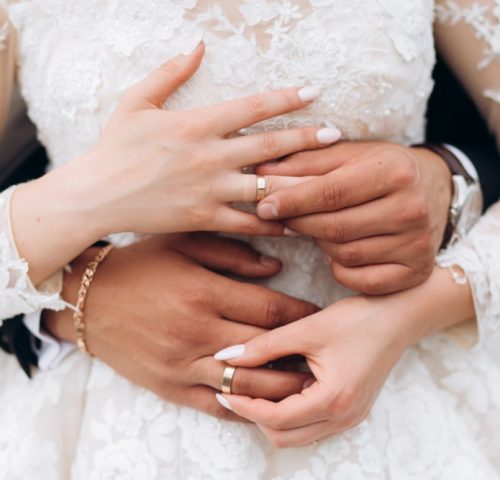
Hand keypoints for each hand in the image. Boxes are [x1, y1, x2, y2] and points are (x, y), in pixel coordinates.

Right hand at [34, 43, 338, 239]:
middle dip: (307, 138)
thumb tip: (198, 46)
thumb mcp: (136, 101)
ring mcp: (210, 189)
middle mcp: (210, 155)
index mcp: (197, 123)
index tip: (313, 92)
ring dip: (300, 182)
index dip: (287, 97)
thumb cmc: (115, 147)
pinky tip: (297, 224)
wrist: (95, 194)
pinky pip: (248, 223)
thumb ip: (170, 73)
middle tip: (337, 135)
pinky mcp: (205, 218)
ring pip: (266, 186)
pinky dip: (274, 223)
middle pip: (270, 145)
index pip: (253, 107)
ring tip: (330, 182)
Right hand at [44, 234, 316, 420]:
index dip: (300, 314)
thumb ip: (232, 253)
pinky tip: (265, 405)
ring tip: (307, 384)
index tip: (318, 314)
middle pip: (265, 351)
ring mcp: (182, 364)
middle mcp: (196, 332)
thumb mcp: (183, 244)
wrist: (89, 299)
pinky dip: (243, 408)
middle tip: (323, 353)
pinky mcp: (169, 386)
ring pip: (245, 386)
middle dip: (299, 354)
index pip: (268, 310)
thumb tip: (276, 268)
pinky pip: (214, 405)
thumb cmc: (140, 265)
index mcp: (202, 292)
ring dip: (281, 387)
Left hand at [214, 267, 474, 446]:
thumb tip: (227, 356)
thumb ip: (264, 345)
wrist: (397, 317)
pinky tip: (280, 387)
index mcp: (334, 399)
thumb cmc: (357, 319)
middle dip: (255, 416)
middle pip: (285, 437)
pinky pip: (311, 425)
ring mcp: (350, 418)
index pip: (277, 418)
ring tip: (254, 387)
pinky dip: (290, 414)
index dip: (246, 406)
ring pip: (297, 435)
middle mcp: (344, 418)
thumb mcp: (307, 328)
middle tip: (234, 390)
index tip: (224, 388)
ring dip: (272, 417)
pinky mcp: (351, 411)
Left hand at [256, 142, 451, 293]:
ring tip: (318, 228)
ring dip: (321, 244)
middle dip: (300, 223)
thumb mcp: (348, 156)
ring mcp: (417, 245)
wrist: (432, 190)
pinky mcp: (416, 271)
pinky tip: (339, 251)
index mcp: (395, 172)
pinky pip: (361, 280)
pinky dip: (341, 269)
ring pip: (344, 255)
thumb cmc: (381, 170)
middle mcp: (411, 209)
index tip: (263, 206)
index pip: (330, 192)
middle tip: (282, 218)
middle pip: (335, 227)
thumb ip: (306, 163)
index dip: (291, 201)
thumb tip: (262, 175)